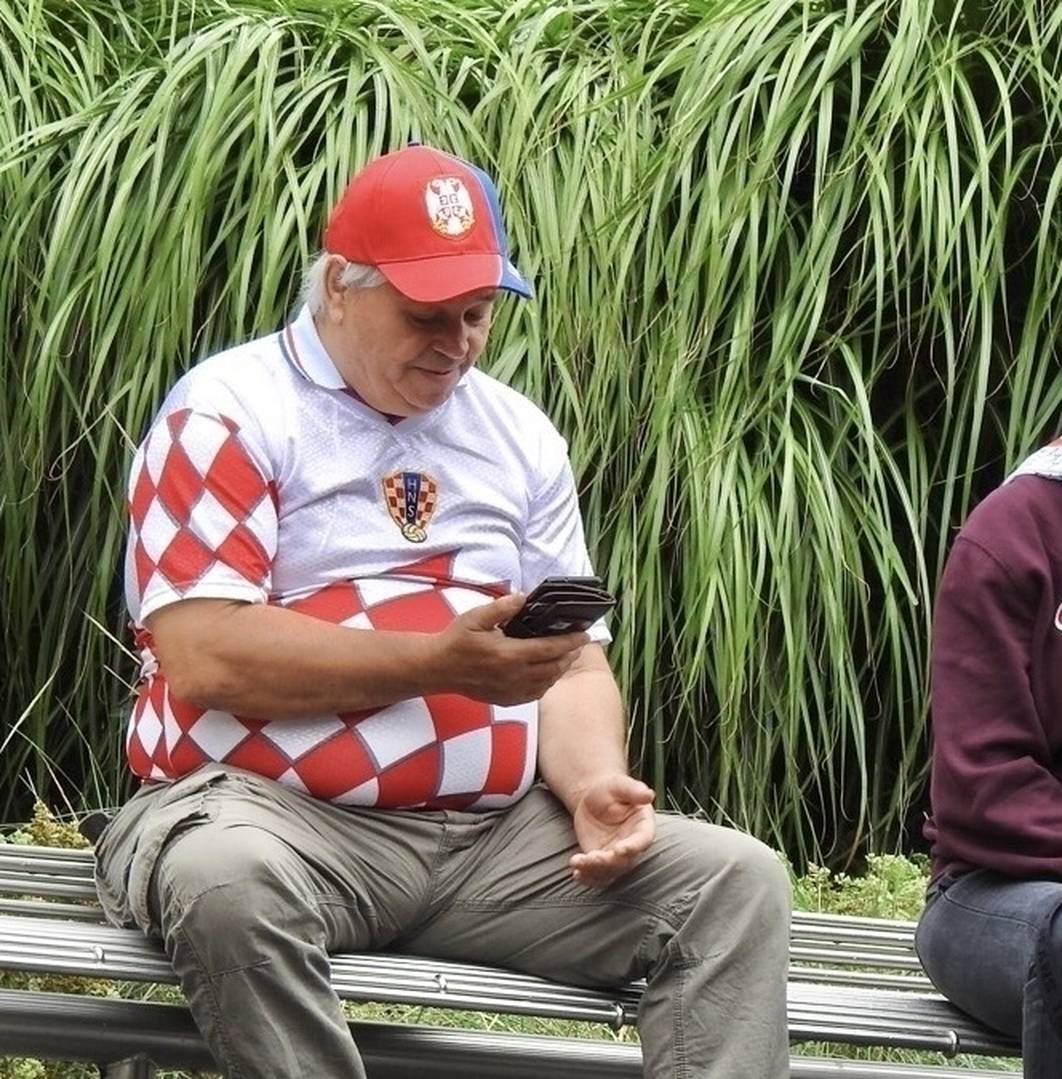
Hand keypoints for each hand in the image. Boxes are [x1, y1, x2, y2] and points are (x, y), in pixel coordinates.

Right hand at [434, 592, 588, 705]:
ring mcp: (510, 690)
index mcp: (508, 654)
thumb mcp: (476, 617)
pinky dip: (546, 684)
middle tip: (578, 643)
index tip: (584, 634)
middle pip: (553, 668)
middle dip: (569, 655)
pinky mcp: (505, 699)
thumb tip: (524, 597)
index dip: (570, 642)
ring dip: (560, 670)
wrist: (438, 669)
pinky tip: (548, 674)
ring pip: (546, 683)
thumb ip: (502, 607)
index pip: (549, 649)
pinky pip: (534, 695)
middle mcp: (513, 676)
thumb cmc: (456, 641)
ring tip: (567, 657)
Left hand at [569, 774, 655, 887]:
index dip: (633, 847)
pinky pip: (598, 876)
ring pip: (610, 872)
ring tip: (578, 862)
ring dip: (595, 872)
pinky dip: (588, 878)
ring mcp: (617, 856)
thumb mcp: (619, 785)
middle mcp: (632, 846)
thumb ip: (633, 790)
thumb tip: (648, 794)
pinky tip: (576, 872)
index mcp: (643, 827)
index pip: (642, 841)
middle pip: (625, 862)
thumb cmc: (610, 790)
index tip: (620, 850)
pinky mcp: (602, 862)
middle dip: (609, 863)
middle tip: (592, 857)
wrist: (593, 799)